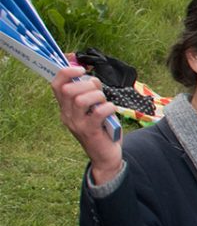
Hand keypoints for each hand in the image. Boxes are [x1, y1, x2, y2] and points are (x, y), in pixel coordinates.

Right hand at [52, 66, 124, 184]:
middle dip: (87, 84)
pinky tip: (111, 110)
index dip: (66, 72)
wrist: (105, 156)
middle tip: (98, 91)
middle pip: (68, 90)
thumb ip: (89, 94)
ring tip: (104, 102)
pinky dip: (108, 107)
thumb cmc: (101, 129)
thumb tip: (92, 79)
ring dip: (98, 96)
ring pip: (81, 99)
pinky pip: (98, 112)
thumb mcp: (92, 109)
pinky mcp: (90, 131)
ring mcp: (77, 124)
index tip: (81, 69)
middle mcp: (67, 115)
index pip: (56, 84)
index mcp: (65, 107)